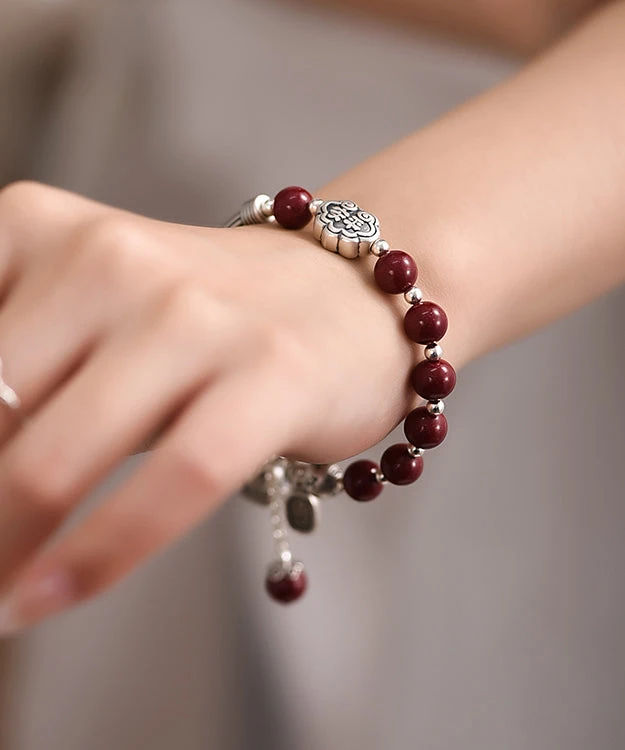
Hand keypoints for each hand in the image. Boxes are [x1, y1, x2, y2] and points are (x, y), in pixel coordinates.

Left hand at [0, 181, 459, 631]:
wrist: (343, 294)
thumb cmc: (199, 319)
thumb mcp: (82, 314)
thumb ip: (8, 376)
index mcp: (40, 226)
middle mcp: (112, 258)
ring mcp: (195, 316)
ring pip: (56, 459)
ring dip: (0, 549)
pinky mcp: (269, 373)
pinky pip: (173, 481)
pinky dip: (98, 555)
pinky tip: (46, 597)